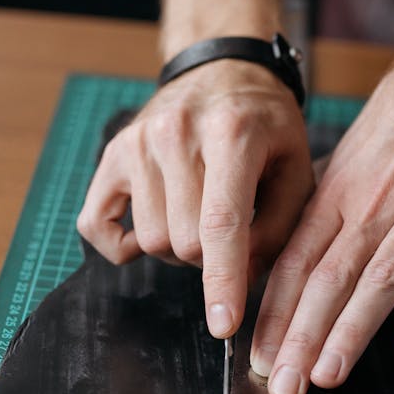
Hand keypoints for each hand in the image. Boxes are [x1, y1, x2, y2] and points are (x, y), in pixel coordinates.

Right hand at [77, 62, 313, 336]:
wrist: (223, 68)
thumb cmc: (266, 123)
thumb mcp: (296, 166)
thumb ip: (280, 226)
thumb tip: (244, 279)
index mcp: (233, 132)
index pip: (222, 223)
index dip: (223, 281)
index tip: (224, 325)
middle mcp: (176, 132)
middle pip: (185, 241)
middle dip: (212, 256)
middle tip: (230, 231)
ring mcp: (138, 142)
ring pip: (151, 240)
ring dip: (178, 247)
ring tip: (199, 215)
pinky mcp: (112, 154)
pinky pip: (97, 225)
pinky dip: (122, 245)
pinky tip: (151, 228)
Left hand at [249, 45, 393, 393]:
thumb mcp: (347, 151)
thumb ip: (319, 200)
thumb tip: (286, 240)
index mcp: (339, 193)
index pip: (295, 263)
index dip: (275, 314)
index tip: (260, 357)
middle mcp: (373, 206)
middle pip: (329, 280)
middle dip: (302, 338)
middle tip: (285, 387)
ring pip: (381, 281)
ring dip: (351, 332)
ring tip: (328, 376)